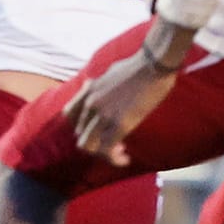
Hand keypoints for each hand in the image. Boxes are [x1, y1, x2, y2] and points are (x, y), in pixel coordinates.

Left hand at [63, 48, 176, 166]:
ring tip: (120, 152)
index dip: (81, 125)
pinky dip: (114, 159)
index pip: (69, 115)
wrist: (154, 64)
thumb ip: (100, 84)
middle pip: (80, 133)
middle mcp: (91, 103)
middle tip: (114, 141)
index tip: (97, 127)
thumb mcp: (109, 72)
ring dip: (102, 153)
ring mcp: (103, 114)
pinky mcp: (119, 123)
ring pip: (88, 145)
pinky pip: (108, 149)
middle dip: (96, 140)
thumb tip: (100, 86)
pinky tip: (126, 159)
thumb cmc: (139, 65)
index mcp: (88, 90)